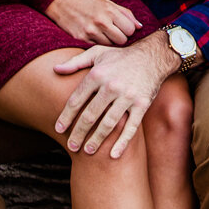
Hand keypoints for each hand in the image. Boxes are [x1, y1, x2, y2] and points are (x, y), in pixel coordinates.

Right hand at [44, 0, 140, 47]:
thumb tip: (140, 27)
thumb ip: (125, 14)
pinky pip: (97, 47)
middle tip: (113, 32)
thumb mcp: (107, 3)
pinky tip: (94, 36)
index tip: (122, 27)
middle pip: (122, 40)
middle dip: (120, 38)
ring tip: (102, 33)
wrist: (61, 1)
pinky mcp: (81, 39)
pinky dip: (98, 44)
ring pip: (110, 46)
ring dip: (109, 42)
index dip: (128, 30)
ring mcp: (90, 31)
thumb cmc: (87, 2)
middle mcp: (101, 21)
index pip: (130, 29)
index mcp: (110, 10)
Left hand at [53, 34, 178, 157]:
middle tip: (71, 146)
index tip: (58, 129)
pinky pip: (131, 127)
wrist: (152, 56)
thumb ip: (75, 62)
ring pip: (108, 123)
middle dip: (78, 133)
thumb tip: (55, 69)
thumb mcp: (97, 54)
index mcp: (97, 74)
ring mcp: (128, 96)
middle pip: (90, 115)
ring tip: (87, 151)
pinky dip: (122, 142)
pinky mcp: (142, 104)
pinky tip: (113, 155)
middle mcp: (111, 86)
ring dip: (97, 140)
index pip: (76, 100)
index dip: (66, 116)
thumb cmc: (121, 57)